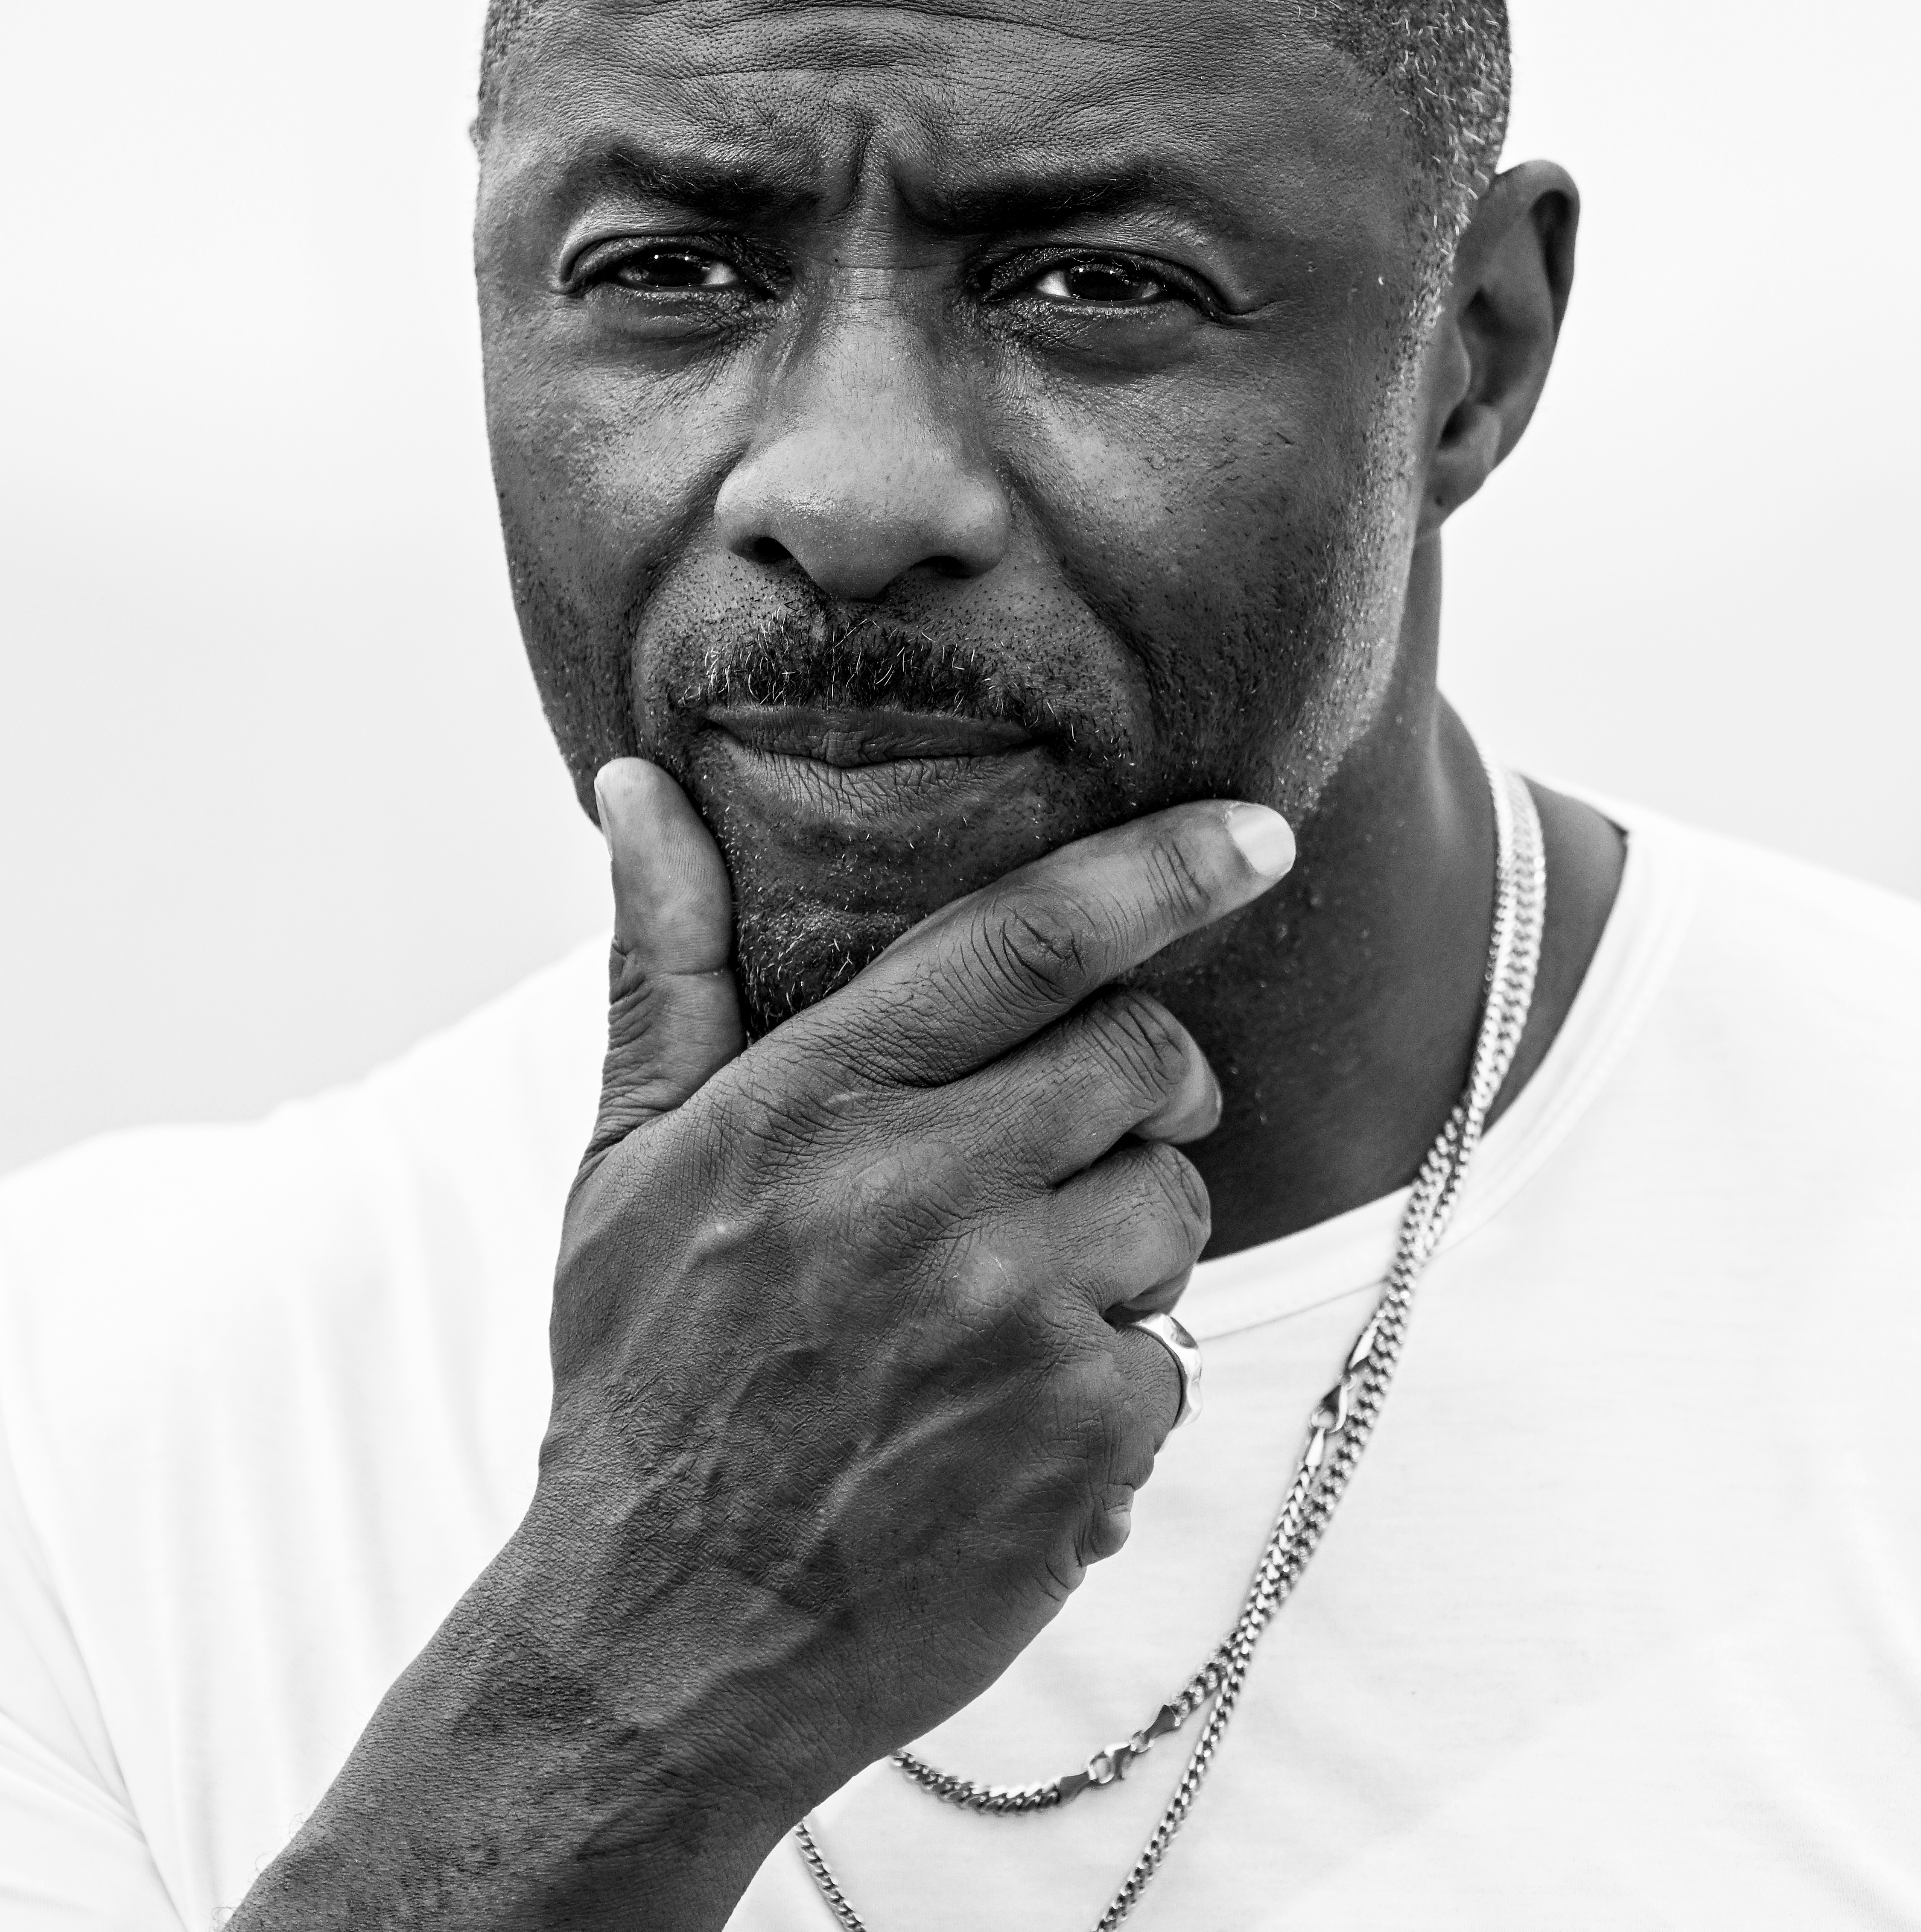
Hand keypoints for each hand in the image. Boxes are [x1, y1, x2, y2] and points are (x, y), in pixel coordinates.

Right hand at [232, 768, 1292, 1931]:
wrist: (658, 1638)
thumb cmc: (644, 1374)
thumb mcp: (626, 1157)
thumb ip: (661, 958)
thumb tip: (633, 786)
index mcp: (817, 1104)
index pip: (1032, 940)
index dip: (1165, 870)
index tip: (1260, 832)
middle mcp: (926, 1198)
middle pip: (1146, 1059)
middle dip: (1144, 1074)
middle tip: (1081, 1126)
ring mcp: (1015, 1327)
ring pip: (1174, 1209)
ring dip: (1121, 1236)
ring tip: (1006, 1297)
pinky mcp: (1081, 1447)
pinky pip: (1168, 1359)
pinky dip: (1108, 1379)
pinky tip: (1005, 1415)